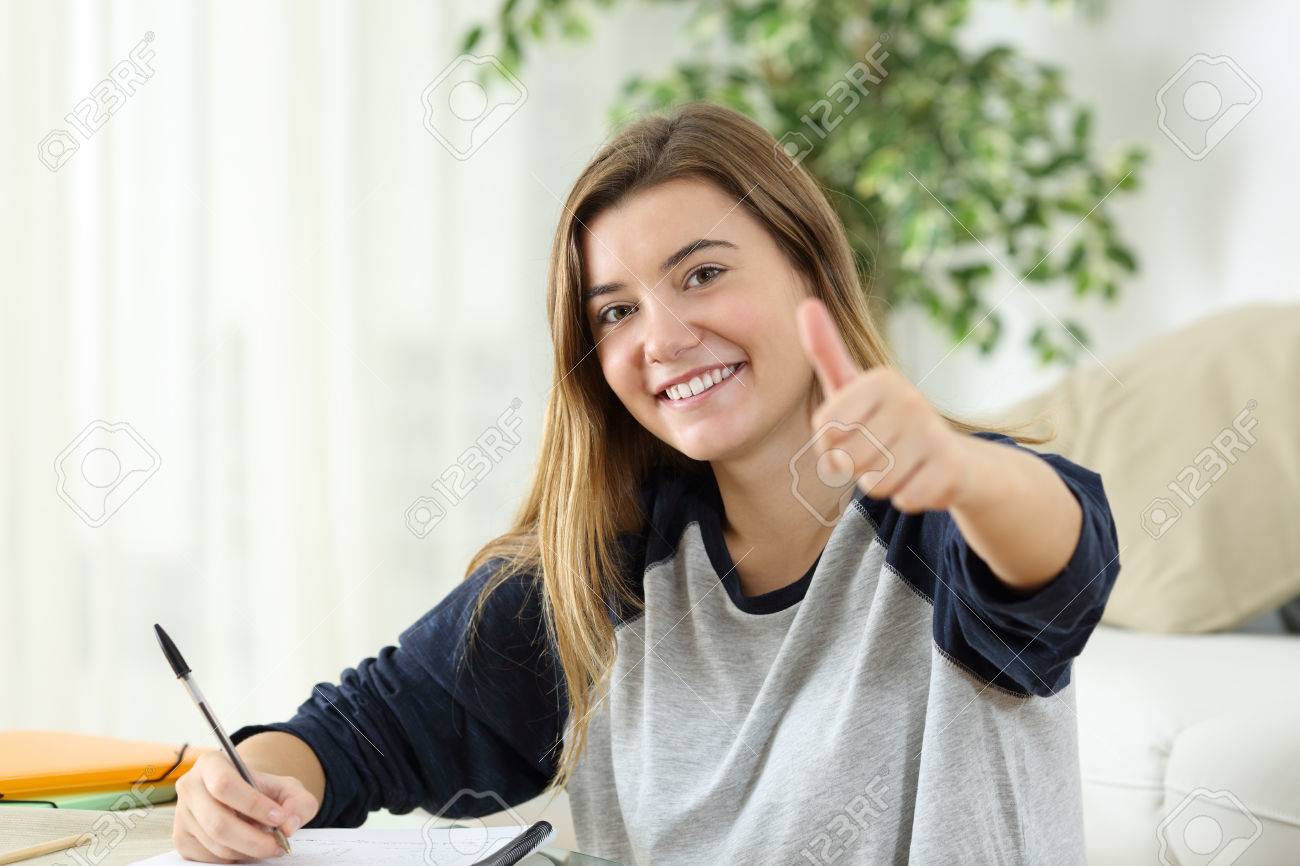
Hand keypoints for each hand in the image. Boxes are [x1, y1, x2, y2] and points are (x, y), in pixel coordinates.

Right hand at [172, 751, 317, 862]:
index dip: (253, 805)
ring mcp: (182, 815)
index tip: (278, 818)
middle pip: (218, 822)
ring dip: (247, 850)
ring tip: (267, 843)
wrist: (244, 797)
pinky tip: (248, 846)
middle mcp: (189, 787)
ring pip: (215, 844)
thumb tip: (289, 825)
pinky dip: (235, 857)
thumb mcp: (287, 787)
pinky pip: (209, 857)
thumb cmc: (264, 790)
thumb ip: (298, 802)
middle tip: (279, 844)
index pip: (225, 785)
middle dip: (253, 839)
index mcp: (211, 763)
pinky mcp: (181, 840)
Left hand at [796, 297, 973, 513]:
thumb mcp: (853, 386)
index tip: (852, 432)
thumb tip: (807, 302)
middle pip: (847, 460)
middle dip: (856, 467)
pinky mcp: (950, 469)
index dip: (830, 444)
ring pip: (874, 484)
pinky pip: (903, 499)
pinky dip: (907, 496)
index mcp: (881, 380)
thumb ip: (825, 351)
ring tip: (899, 463)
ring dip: (880, 483)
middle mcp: (910, 399)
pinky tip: (920, 477)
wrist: (953, 459)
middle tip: (880, 452)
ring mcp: (933, 434)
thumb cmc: (886, 421)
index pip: (825, 429)